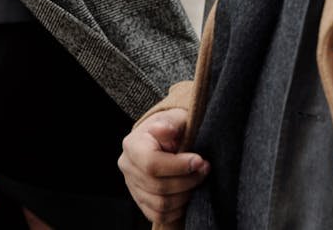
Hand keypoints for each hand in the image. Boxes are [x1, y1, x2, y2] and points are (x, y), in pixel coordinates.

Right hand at [118, 109, 208, 223]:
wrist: (165, 137)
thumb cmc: (172, 127)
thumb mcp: (173, 118)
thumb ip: (170, 123)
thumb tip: (167, 130)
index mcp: (132, 145)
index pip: (152, 164)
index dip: (179, 166)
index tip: (199, 160)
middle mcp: (128, 167)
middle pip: (158, 187)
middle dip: (188, 181)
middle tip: (205, 169)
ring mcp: (132, 186)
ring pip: (160, 204)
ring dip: (185, 196)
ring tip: (198, 180)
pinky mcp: (141, 200)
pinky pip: (158, 215)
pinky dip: (177, 210)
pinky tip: (188, 194)